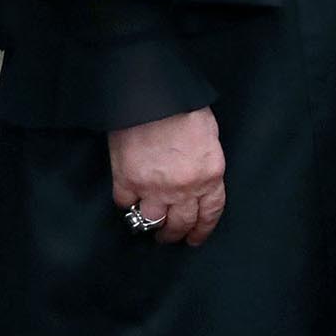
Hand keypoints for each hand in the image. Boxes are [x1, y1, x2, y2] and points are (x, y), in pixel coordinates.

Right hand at [109, 107, 225, 246]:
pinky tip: (130, 200)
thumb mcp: (209, 137)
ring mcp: (154, 188)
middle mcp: (184, 188)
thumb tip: (199, 179)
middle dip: (175, 233)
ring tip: (148, 225)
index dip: (202, 230)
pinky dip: (127, 204)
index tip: (195, 238)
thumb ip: (205, 164)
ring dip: (150, 225)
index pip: (210, 212)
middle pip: (180, 223)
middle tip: (169, 236)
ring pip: (151, 222)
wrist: (154, 97)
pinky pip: (125, 205)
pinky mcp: (127, 182)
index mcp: (210, 174)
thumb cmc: (184, 109)